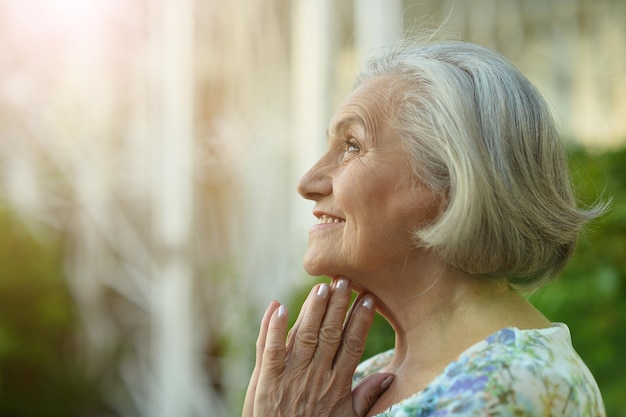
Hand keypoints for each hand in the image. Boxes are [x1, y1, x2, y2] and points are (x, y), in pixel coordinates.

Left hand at [242, 277, 393, 416]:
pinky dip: (274, 328)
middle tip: (345, 279)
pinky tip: (279, 307)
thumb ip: (365, 396)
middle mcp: (316, 376)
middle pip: (330, 334)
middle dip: (338, 305)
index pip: (353, 345)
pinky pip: (272, 350)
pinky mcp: (268, 380)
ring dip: (313, 309)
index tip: (367, 297)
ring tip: (322, 286)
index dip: (361, 320)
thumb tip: (389, 376)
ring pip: (305, 335)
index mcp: (337, 384)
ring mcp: (291, 376)